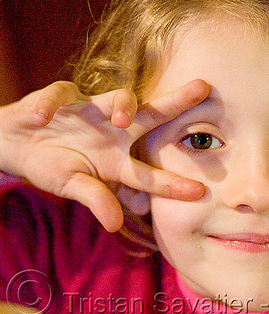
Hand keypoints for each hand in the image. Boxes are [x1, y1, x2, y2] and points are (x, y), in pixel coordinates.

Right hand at [0, 80, 210, 231]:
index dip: (172, 182)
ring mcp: (91, 111)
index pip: (150, 172)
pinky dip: (50, 106)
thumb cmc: (55, 165)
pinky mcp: (63, 98)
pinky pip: (60, 96)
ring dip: (122, 105)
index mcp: (119, 159)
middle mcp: (114, 131)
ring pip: (116, 98)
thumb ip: (95, 199)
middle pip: (151, 115)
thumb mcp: (74, 186)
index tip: (200, 191)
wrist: (20, 144)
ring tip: (120, 119)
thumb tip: (115, 225)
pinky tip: (41, 117)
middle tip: (202, 89)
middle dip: (177, 102)